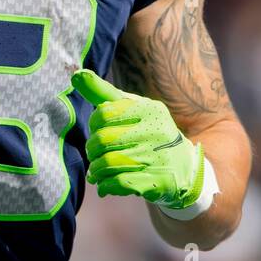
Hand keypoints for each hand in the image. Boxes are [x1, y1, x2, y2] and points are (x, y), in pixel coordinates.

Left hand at [70, 69, 205, 209]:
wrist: (183, 166)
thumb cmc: (148, 131)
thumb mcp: (132, 108)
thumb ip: (103, 93)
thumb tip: (76, 75)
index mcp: (149, 109)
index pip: (103, 113)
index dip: (93, 124)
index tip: (98, 131)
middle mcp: (156, 131)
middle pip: (103, 140)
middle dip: (92, 150)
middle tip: (94, 153)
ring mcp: (158, 157)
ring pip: (108, 163)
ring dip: (96, 170)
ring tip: (97, 171)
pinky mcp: (157, 181)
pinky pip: (119, 182)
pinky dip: (105, 184)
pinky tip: (105, 183)